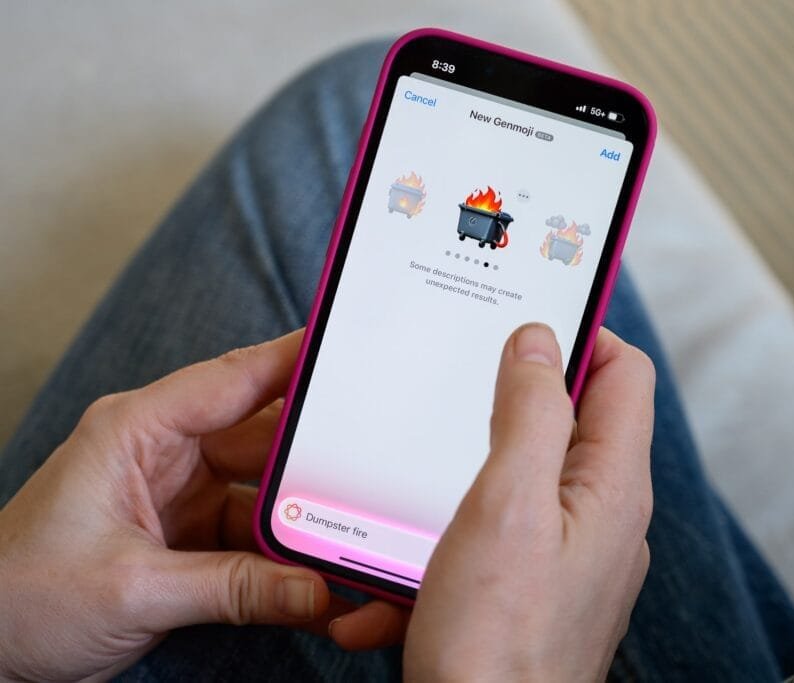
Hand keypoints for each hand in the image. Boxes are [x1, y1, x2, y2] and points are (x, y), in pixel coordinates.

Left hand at [0, 331, 386, 680]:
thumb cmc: (19, 598)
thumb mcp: (133, 592)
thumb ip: (233, 588)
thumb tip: (315, 592)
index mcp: (136, 430)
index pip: (231, 379)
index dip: (293, 361)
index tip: (349, 349)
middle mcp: (164, 450)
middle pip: (260, 433)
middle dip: (315, 450)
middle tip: (376, 458)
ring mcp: (179, 490)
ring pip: (264, 484)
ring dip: (303, 508)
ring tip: (353, 524)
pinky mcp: (187, 531)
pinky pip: (252, 528)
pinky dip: (283, 548)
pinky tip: (314, 565)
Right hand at [331, 324, 655, 679]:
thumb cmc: (497, 638)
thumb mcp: (507, 504)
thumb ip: (532, 412)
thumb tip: (540, 341)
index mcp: (613, 486)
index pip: (624, 374)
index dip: (581, 333)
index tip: (526, 314)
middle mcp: (607, 517)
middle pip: (576, 419)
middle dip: (514, 398)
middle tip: (459, 385)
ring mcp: (577, 555)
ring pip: (532, 475)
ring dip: (475, 468)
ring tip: (423, 479)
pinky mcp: (542, 585)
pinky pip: (507, 529)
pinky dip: (463, 524)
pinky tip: (417, 554)